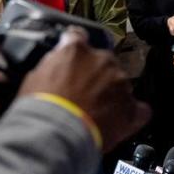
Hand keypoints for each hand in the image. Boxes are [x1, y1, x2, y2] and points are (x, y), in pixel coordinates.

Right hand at [19, 29, 150, 152]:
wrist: (55, 136)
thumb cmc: (40, 109)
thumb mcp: (34, 77)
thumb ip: (52, 63)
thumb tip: (58, 59)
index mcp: (76, 50)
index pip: (79, 37)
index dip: (76, 47)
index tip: (74, 57)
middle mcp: (102, 61)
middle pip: (104, 62)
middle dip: (96, 75)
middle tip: (83, 94)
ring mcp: (120, 84)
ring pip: (120, 84)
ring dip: (112, 95)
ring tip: (97, 114)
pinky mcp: (131, 108)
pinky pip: (139, 109)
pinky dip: (132, 114)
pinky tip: (120, 123)